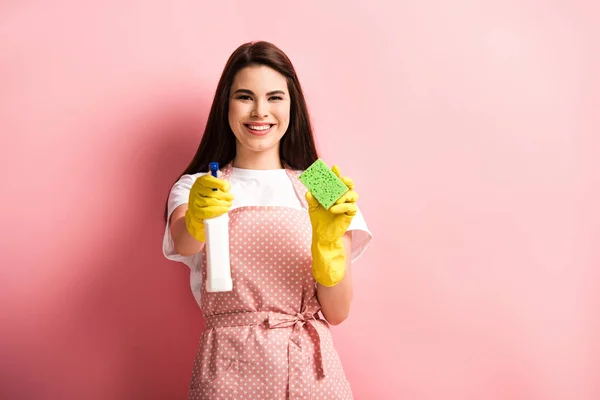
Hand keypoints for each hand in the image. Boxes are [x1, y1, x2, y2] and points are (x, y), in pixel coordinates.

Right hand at [185, 173, 232, 241]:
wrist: (197, 210)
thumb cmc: (209, 197)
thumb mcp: (214, 187)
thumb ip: (220, 184)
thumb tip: (226, 186)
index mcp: (200, 181)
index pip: (208, 180)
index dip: (218, 183)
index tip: (227, 187)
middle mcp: (195, 190)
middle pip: (211, 192)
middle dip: (223, 195)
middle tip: (231, 197)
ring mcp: (194, 201)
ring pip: (210, 202)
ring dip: (222, 203)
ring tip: (229, 204)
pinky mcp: (195, 211)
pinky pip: (207, 211)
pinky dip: (218, 211)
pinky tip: (225, 210)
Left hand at [306, 165, 357, 285]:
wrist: (322, 235)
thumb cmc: (318, 219)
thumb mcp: (312, 208)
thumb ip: (311, 199)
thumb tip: (309, 191)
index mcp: (333, 192)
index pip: (336, 180)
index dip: (336, 173)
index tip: (334, 167)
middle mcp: (342, 196)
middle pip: (349, 184)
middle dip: (347, 180)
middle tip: (342, 180)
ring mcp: (347, 204)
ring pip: (353, 194)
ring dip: (344, 195)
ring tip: (334, 201)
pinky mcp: (350, 214)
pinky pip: (351, 207)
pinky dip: (343, 206)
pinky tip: (333, 210)